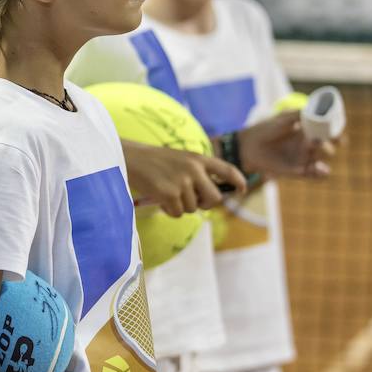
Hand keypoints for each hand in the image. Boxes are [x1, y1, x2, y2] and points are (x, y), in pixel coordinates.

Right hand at [122, 139, 246, 215]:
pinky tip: (159, 198)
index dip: (238, 180)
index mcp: (198, 158)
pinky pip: (178, 213)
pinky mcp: (169, 194)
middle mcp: (193, 169)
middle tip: (195, 202)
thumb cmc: (153, 161)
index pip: (226, 169)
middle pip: (214, 198)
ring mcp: (182, 182)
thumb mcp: (179, 159)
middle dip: (206, 204)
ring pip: (193, 208)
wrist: (129, 158)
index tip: (242, 189)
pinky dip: (169, 210)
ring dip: (181, 206)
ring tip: (167, 193)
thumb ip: (197, 173)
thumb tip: (211, 198)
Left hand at [238, 111, 336, 178]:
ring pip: (324, 160)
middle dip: (331, 142)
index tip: (337, 129)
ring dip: (323, 153)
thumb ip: (300, 114)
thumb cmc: (265, 129)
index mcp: (309, 132)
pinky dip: (320, 173)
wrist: (248, 146)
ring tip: (312, 145)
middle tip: (319, 136)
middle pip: (330, 146)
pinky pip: (315, 175)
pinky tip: (319, 168)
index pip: (329, 132)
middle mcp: (310, 146)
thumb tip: (316, 109)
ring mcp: (305, 159)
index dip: (336, 131)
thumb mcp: (283, 118)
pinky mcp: (299, 172)